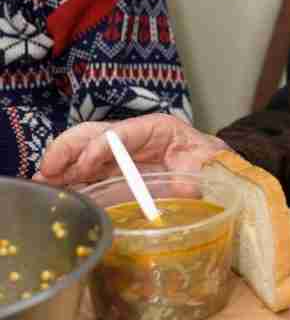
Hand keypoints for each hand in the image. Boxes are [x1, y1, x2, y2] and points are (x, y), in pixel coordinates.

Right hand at [35, 114, 230, 187]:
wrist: (216, 170)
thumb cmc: (212, 163)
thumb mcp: (211, 165)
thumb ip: (201, 173)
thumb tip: (188, 186)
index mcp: (159, 129)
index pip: (124, 132)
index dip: (103, 146)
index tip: (87, 164)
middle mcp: (134, 136)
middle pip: (94, 133)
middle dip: (69, 149)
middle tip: (49, 171)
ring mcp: (122, 153)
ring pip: (83, 150)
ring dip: (62, 165)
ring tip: (44, 183)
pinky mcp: (114, 170)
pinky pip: (86, 171)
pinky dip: (68, 179)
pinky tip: (54, 190)